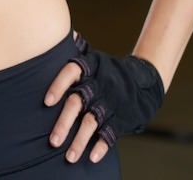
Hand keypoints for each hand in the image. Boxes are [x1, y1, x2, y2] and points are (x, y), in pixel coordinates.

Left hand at [44, 34, 164, 163]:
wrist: (145, 81)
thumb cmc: (108, 70)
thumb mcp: (93, 56)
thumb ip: (76, 49)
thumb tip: (57, 33)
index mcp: (90, 67)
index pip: (71, 72)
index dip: (59, 85)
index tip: (47, 102)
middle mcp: (99, 85)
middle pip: (79, 103)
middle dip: (65, 123)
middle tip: (52, 141)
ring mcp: (112, 102)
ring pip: (93, 122)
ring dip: (80, 140)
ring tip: (68, 157)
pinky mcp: (123, 117)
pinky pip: (111, 133)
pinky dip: (102, 146)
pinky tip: (92, 158)